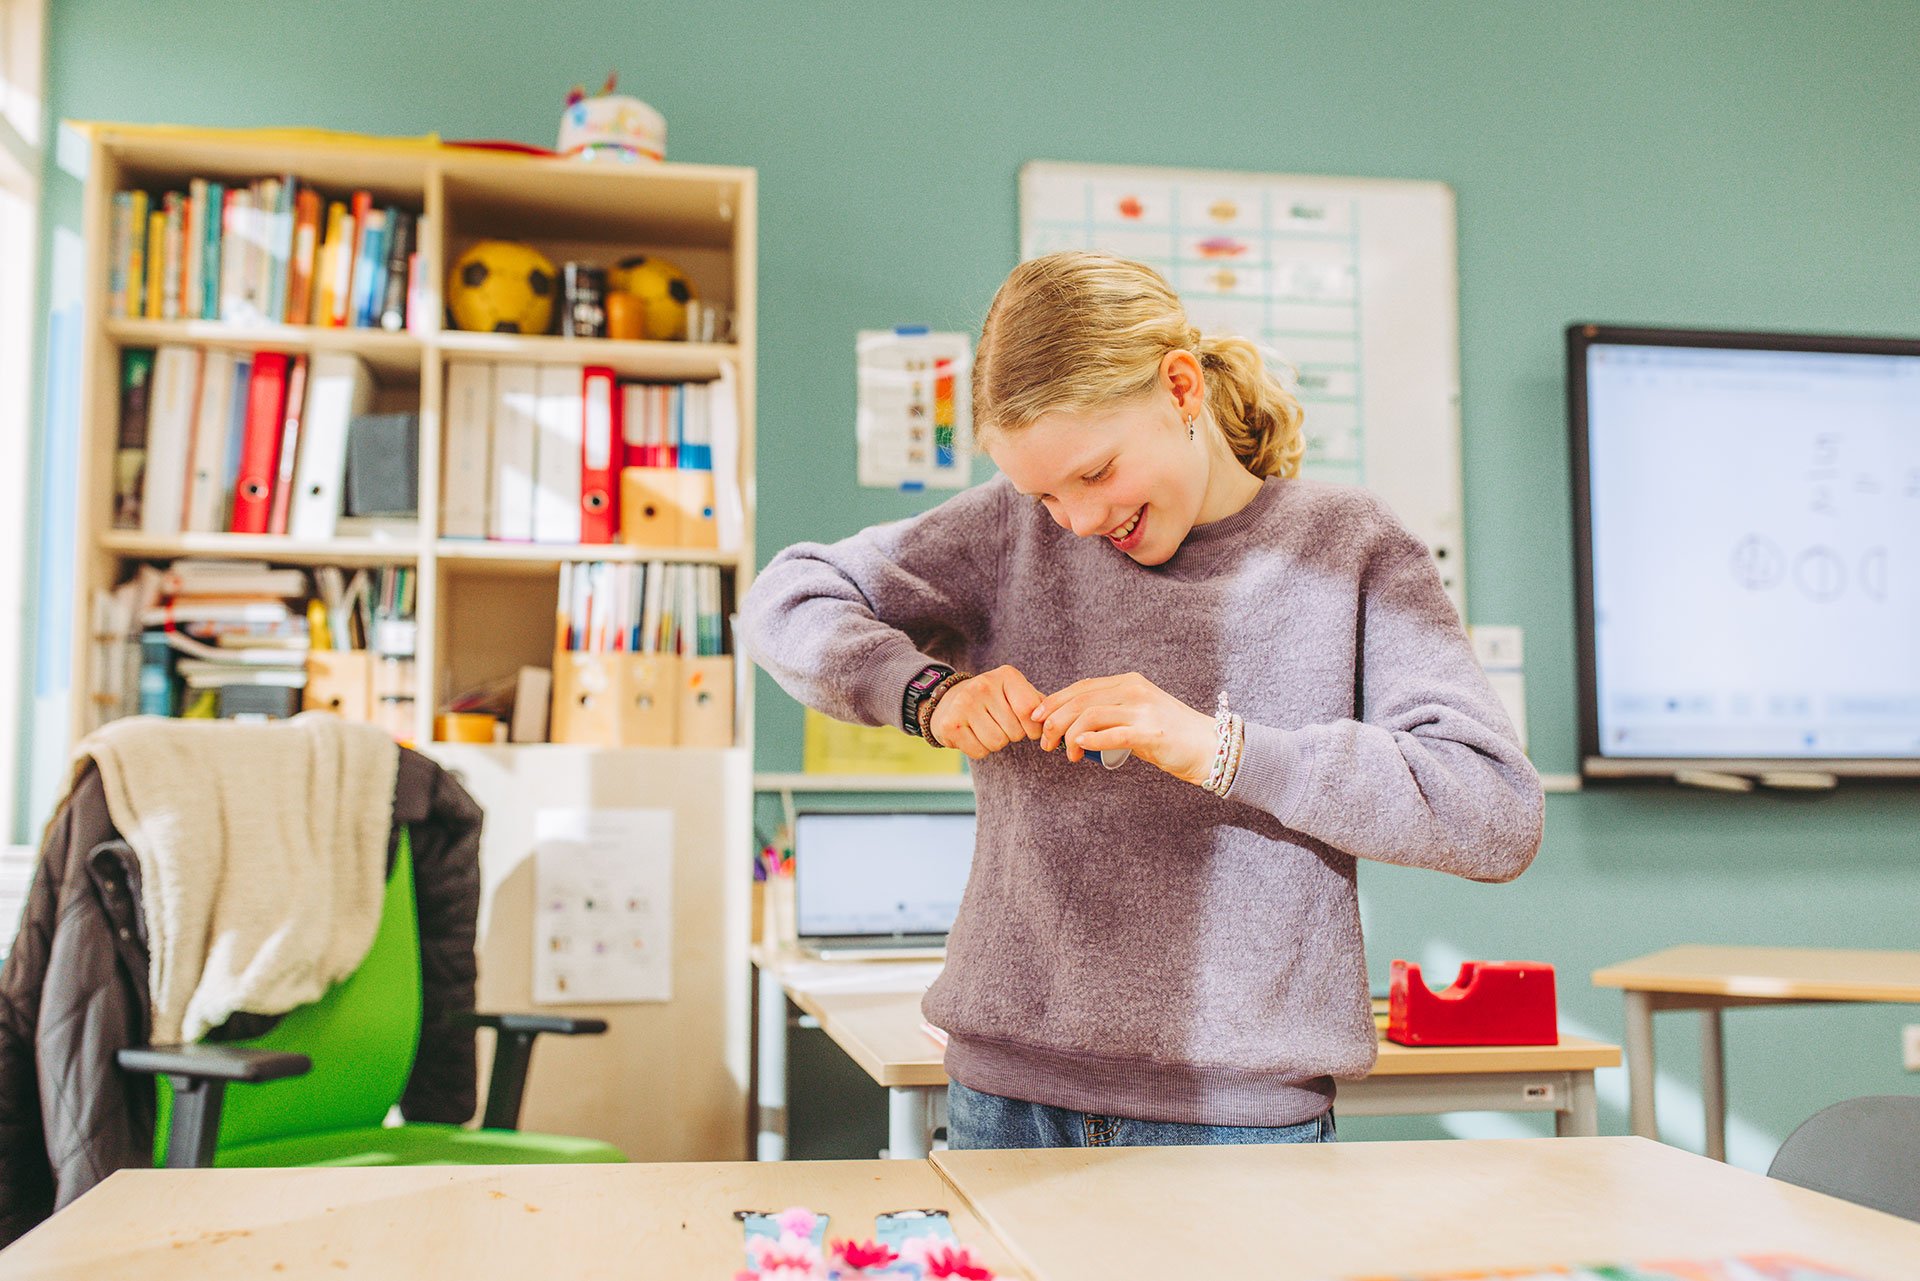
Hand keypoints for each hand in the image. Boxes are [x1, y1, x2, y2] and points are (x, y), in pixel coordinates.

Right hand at [929, 665, 1044, 760]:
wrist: (950, 699)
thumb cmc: (994, 699)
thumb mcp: (1017, 693)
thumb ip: (1040, 705)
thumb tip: (1058, 723)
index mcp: (1006, 676)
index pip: (1030, 710)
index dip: (1034, 728)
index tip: (1030, 730)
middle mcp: (983, 686)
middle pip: (1015, 731)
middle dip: (1012, 735)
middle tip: (1000, 723)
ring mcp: (964, 704)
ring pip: (998, 743)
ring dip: (996, 743)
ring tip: (987, 728)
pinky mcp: (950, 725)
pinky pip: (979, 752)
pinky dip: (980, 750)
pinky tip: (973, 734)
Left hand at [1031, 672, 1216, 783]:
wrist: (1210, 747)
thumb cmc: (1170, 735)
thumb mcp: (1137, 716)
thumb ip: (1109, 715)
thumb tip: (1073, 728)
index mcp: (1129, 683)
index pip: (1081, 687)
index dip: (1054, 701)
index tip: (1036, 718)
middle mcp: (1134, 690)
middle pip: (1080, 700)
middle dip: (1054, 721)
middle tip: (1045, 743)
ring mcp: (1143, 710)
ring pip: (1090, 715)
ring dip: (1069, 735)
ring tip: (1066, 753)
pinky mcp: (1151, 732)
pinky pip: (1113, 734)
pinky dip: (1091, 741)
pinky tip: (1079, 748)